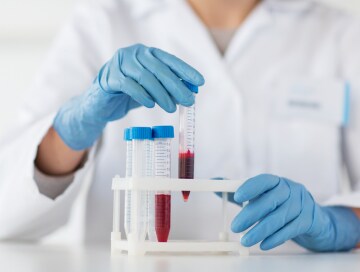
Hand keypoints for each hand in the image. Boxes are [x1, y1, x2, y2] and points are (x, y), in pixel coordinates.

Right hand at [53, 44, 203, 149]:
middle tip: (189, 100)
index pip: (170, 60)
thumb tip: (191, 92)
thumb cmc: (129, 94)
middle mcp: (134, 54)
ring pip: (146, 77)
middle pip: (159, 69)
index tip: (200, 82)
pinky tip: (150, 104)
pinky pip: (129, 85)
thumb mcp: (152, 90)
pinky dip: (142, 95)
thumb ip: (168, 88)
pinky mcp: (110, 77)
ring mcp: (120, 63)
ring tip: (172, 108)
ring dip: (161, 94)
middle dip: (177, 86)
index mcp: (146, 53)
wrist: (101, 103)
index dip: (186, 71)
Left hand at [231, 174, 359, 251]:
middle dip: (251, 214)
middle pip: (271, 200)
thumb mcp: (260, 196)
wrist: (312, 219)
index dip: (251, 187)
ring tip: (245, 240)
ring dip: (261, 230)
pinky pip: (291, 230)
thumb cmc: (279, 205)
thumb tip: (214, 182)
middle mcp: (291, 190)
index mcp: (277, 182)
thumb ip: (238, 190)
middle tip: (235, 227)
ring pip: (280, 217)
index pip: (264, 180)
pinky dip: (275, 238)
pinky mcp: (308, 221)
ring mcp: (302, 205)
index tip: (237, 197)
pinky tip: (263, 244)